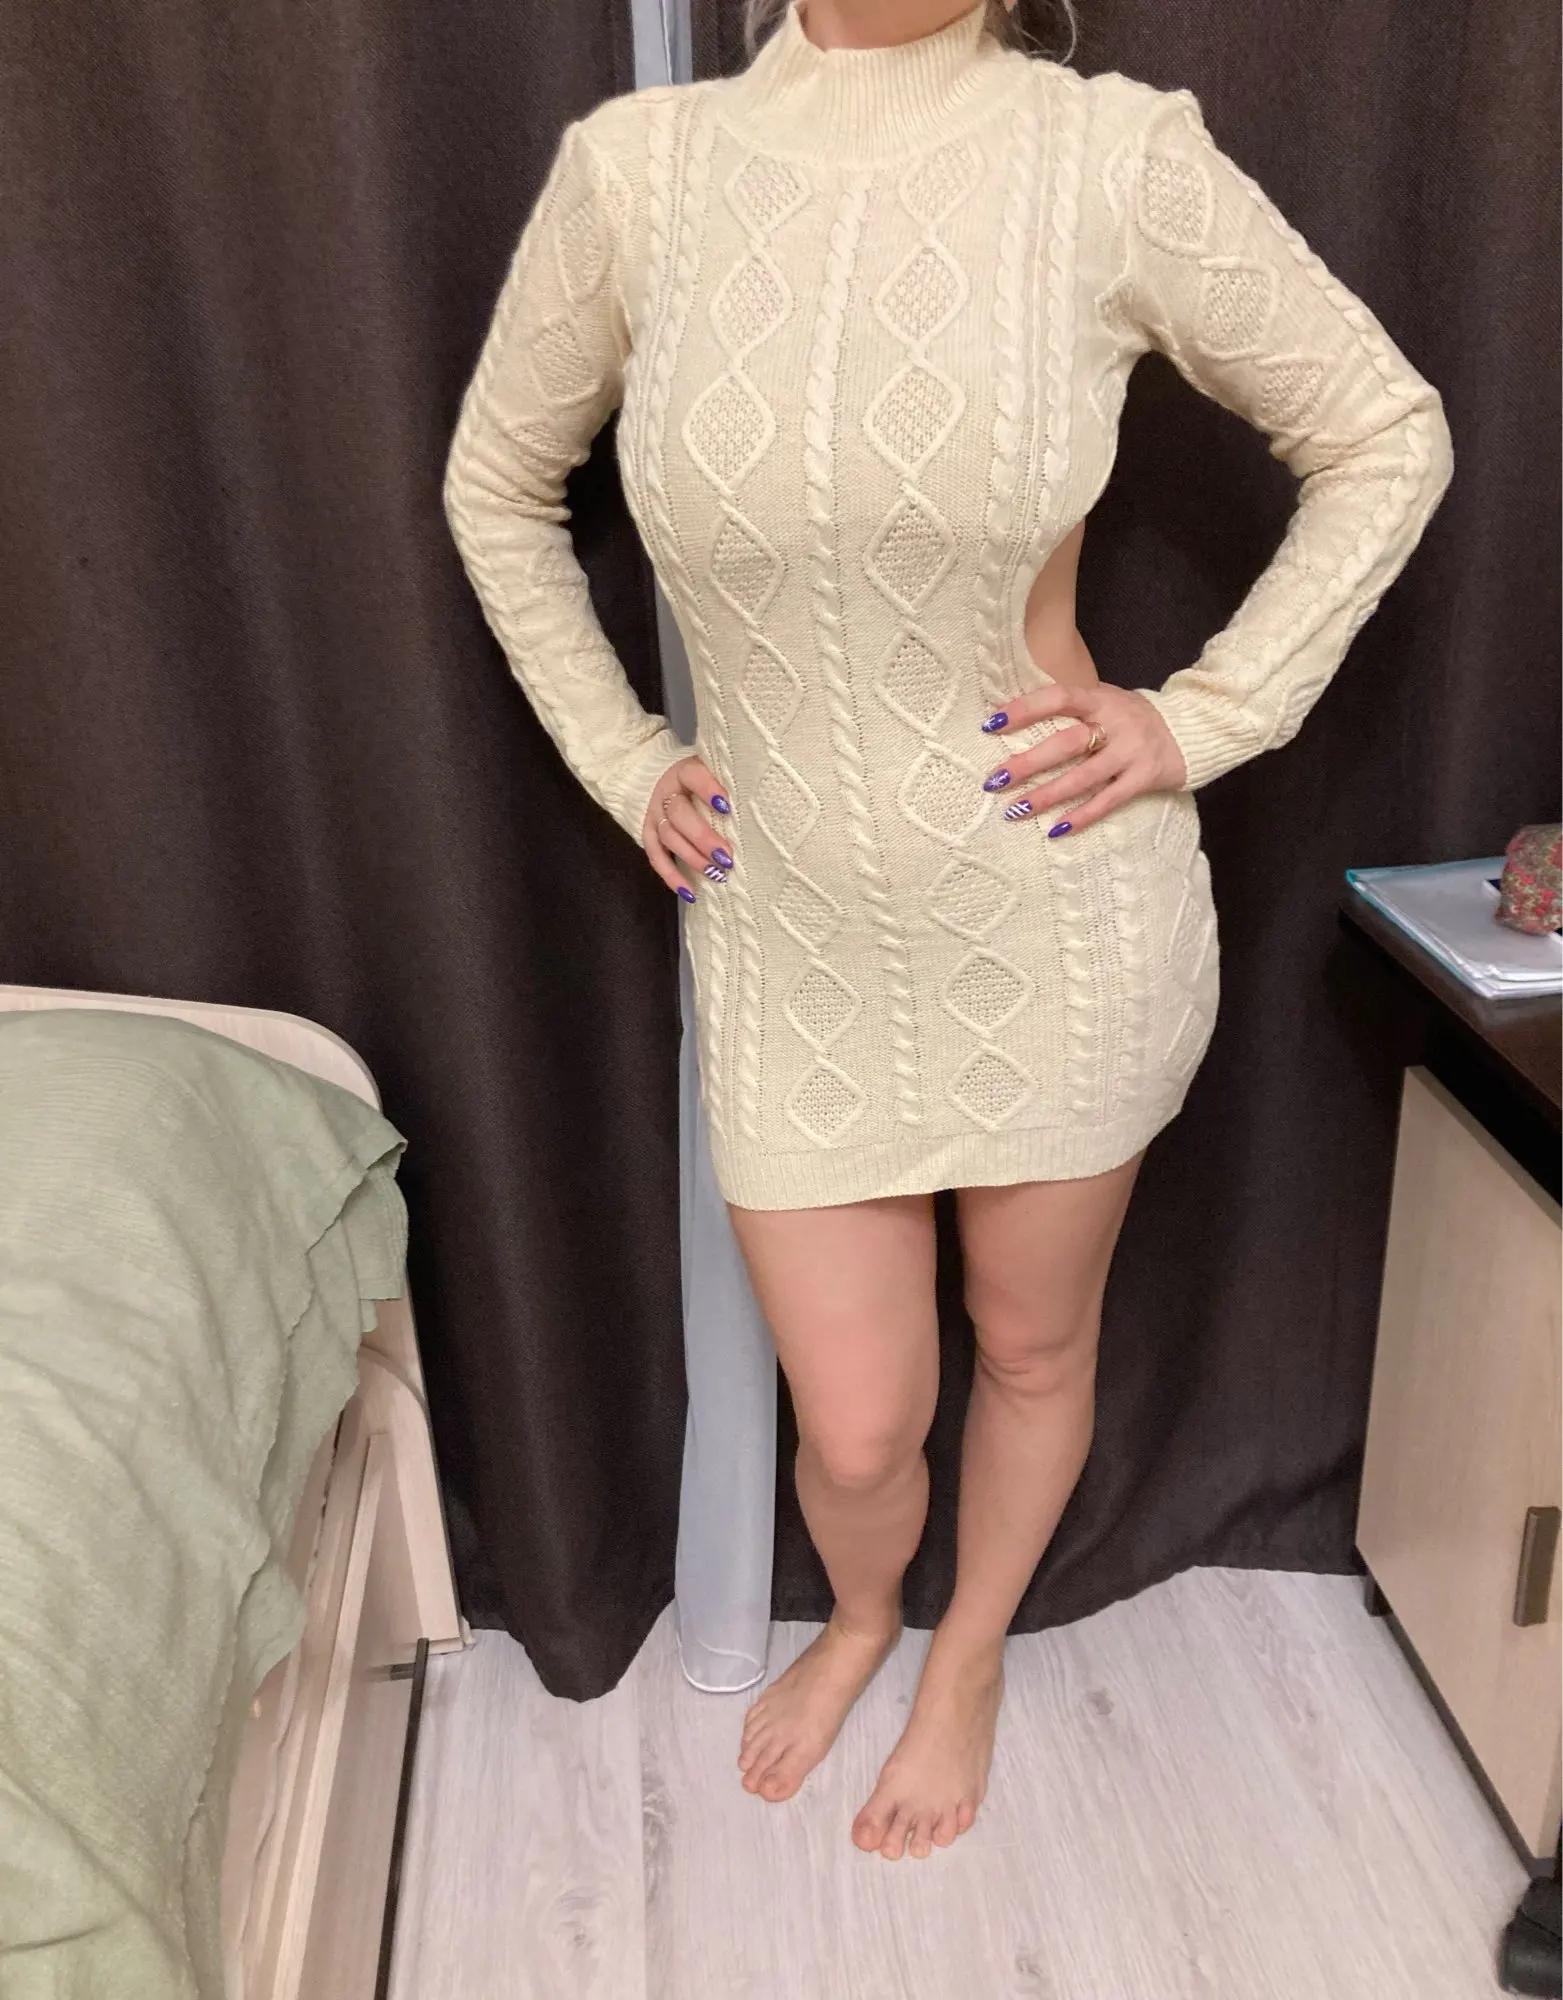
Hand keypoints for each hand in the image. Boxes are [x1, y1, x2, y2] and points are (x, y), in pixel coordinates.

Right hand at [641, 755, 734, 901]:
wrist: (670, 783)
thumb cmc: (706, 782)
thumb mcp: (716, 774)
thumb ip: (730, 785)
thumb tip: (760, 807)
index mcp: (684, 772)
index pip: (692, 776)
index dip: (706, 789)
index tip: (726, 807)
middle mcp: (666, 792)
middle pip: (679, 814)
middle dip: (703, 837)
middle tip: (727, 856)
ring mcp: (655, 815)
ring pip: (669, 837)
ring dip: (693, 858)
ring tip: (716, 874)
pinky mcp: (649, 835)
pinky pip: (656, 858)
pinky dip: (672, 877)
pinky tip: (690, 892)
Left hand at [978, 682, 1186, 834]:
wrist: (1190, 729)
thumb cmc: (1132, 717)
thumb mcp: (1105, 700)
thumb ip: (1072, 707)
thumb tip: (1013, 717)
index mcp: (1101, 698)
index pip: (1058, 698)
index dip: (1025, 709)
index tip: (991, 724)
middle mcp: (1116, 723)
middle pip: (1066, 743)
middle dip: (1028, 763)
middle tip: (994, 780)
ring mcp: (1131, 752)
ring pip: (1083, 777)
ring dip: (1047, 795)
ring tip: (1015, 810)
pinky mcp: (1143, 778)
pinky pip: (1108, 801)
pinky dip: (1081, 817)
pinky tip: (1055, 830)